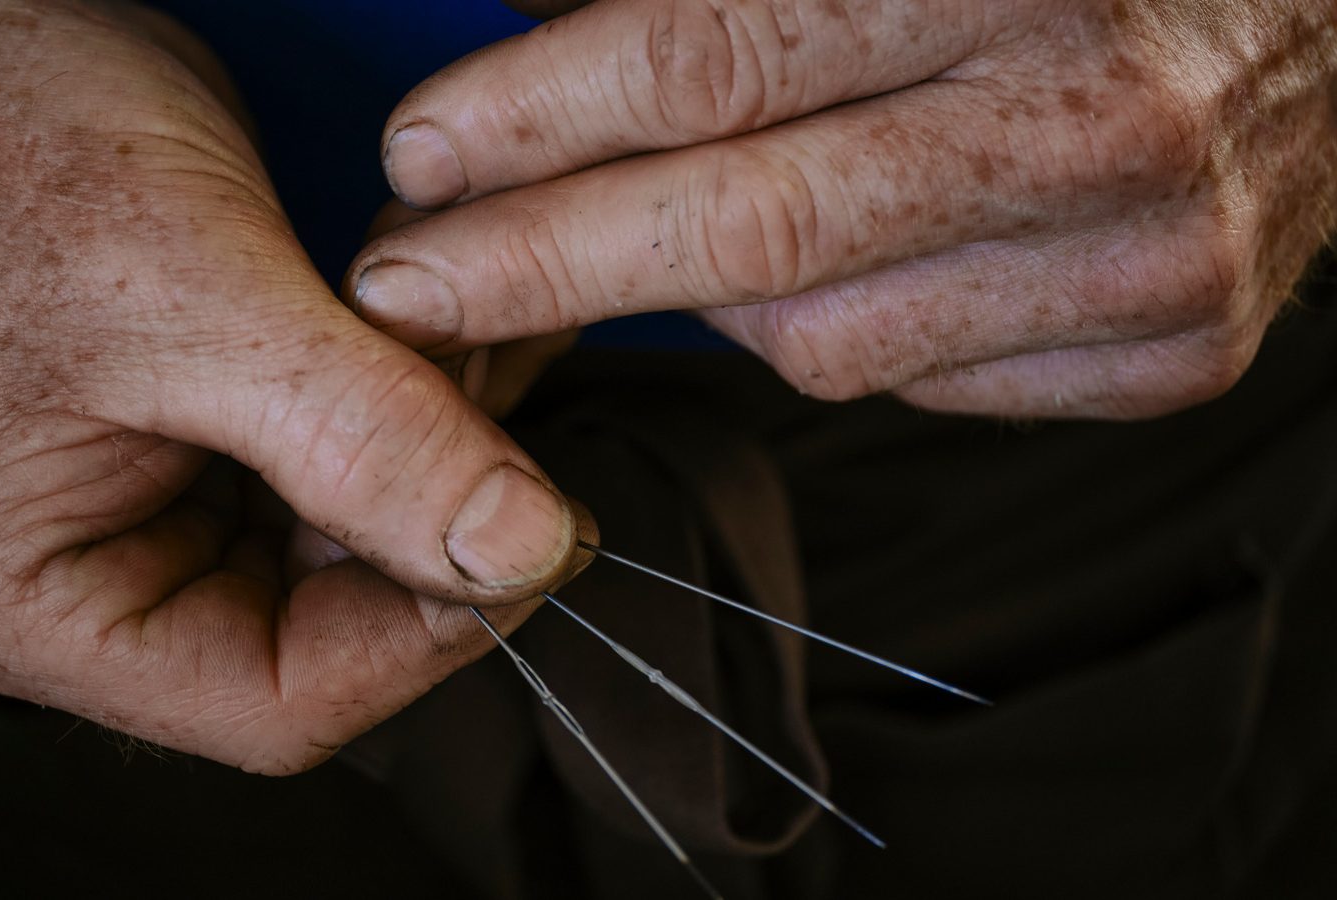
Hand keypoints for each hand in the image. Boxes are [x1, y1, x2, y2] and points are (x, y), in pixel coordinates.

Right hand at [0, 0, 586, 772]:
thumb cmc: (4, 144)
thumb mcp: (198, 299)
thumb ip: (364, 442)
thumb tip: (515, 550)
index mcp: (26, 599)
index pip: (271, 703)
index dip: (423, 637)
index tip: (532, 538)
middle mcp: (87, 582)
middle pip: (328, 632)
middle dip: (437, 517)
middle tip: (500, 400)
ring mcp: (152, 515)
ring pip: (354, 546)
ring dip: (441, 450)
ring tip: (477, 339)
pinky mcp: (208, 450)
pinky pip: (346, 469)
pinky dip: (417, 406)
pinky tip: (455, 334)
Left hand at [346, 0, 1336, 417]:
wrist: (1324, 8)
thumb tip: (524, 23)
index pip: (715, 58)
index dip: (542, 114)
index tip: (422, 154)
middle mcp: (1090, 118)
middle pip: (747, 229)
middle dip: (544, 262)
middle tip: (414, 282)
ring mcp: (1146, 254)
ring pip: (816, 336)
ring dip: (691, 297)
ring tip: (632, 243)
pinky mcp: (1167, 346)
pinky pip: (914, 378)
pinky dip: (830, 331)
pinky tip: (822, 269)